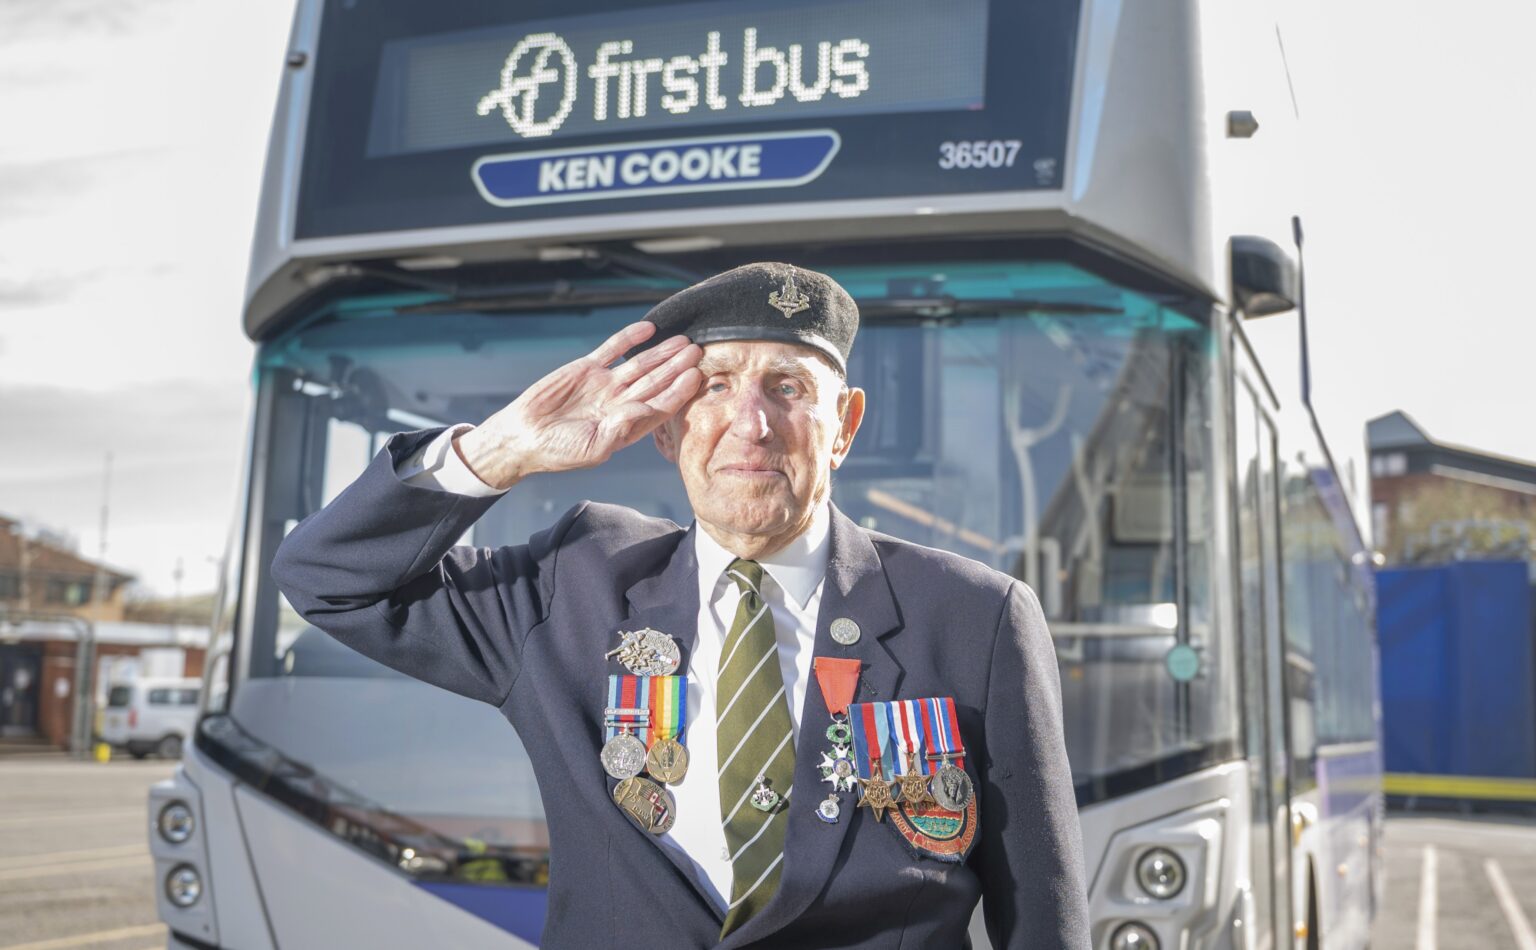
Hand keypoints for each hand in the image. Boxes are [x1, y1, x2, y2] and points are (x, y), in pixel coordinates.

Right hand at [454, 322, 702, 489]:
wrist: (522, 436)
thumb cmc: (557, 451)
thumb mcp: (591, 447)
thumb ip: (619, 430)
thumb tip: (643, 410)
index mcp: (626, 426)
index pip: (660, 405)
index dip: (679, 392)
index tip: (696, 378)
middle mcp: (621, 403)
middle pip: (656, 381)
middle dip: (677, 367)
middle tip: (698, 352)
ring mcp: (606, 384)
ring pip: (640, 364)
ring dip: (661, 352)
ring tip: (683, 340)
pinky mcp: (588, 368)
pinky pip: (613, 349)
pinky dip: (630, 338)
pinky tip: (649, 328)